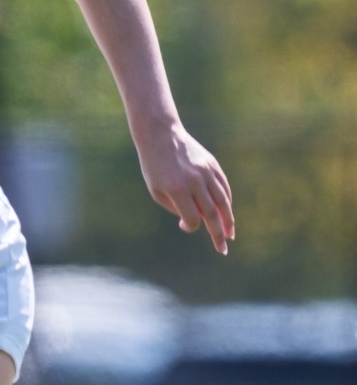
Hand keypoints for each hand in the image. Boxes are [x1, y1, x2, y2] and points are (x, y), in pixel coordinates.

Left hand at [137, 123, 234, 254]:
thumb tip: (196, 221)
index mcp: (177, 189)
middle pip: (212, 213)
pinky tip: (226, 212)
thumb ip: (176, 207)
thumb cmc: (154, 167)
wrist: (161, 136)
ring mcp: (206, 172)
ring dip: (228, 219)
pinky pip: (224, 187)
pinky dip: (227, 201)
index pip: (193, 218)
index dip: (190, 227)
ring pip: (223, 200)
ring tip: (230, 233)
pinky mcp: (213, 165)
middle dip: (218, 234)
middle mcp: (195, 181)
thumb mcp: (157, 191)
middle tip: (223, 249)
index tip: (183, 226)